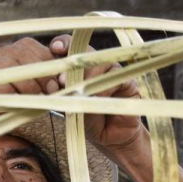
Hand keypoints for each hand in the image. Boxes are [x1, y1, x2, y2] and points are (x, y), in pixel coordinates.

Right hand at [0, 38, 60, 137]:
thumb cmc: (0, 115)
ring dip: (28, 83)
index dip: (48, 58)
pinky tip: (17, 103)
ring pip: (9, 63)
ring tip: (37, 99)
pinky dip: (9, 91)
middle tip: (53, 90)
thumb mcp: (27, 98)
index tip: (61, 79)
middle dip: (42, 71)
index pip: (30, 45)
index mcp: (4, 54)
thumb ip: (42, 85)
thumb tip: (62, 80)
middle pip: (22, 50)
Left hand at [49, 34, 143, 153]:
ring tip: (76, 91)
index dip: (64, 43)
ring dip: (87, 76)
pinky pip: (116, 78)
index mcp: (79, 66)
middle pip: (85, 52)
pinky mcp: (127, 82)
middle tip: (62, 79)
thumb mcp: (71, 106)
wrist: (109, 138)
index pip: (71, 47)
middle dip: (73, 63)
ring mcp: (112, 72)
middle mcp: (96, 65)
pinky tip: (96, 99)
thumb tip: (56, 82)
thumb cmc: (87, 120)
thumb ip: (65, 92)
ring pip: (100, 63)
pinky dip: (104, 89)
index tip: (55, 48)